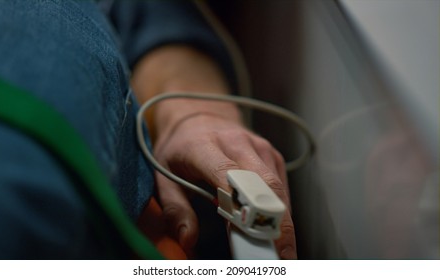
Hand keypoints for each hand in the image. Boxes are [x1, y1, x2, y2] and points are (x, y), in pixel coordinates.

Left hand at [153, 108, 296, 258]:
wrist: (199, 114)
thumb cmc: (179, 146)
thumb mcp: (163, 175)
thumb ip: (174, 209)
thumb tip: (187, 240)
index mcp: (204, 146)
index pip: (228, 176)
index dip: (243, 207)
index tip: (251, 236)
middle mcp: (236, 143)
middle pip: (264, 185)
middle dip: (276, 224)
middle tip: (280, 257)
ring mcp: (258, 147)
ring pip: (278, 189)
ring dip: (282, 221)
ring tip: (279, 251)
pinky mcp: (271, 154)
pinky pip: (282, 186)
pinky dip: (280, 210)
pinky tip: (273, 228)